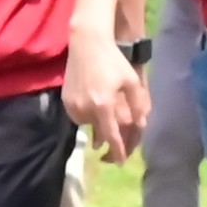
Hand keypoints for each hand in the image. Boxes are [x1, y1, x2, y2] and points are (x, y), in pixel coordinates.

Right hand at [63, 27, 146, 160]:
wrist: (86, 44)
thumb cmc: (113, 60)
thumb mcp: (132, 81)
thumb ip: (138, 105)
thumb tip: (140, 125)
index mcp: (104, 105)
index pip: (112, 136)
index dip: (117, 151)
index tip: (121, 162)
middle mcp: (86, 108)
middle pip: (99, 134)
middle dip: (108, 143)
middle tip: (113, 151)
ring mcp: (73, 106)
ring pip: (89, 126)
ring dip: (98, 127)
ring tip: (105, 120)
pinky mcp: (66, 102)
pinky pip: (79, 118)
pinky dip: (88, 118)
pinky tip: (94, 107)